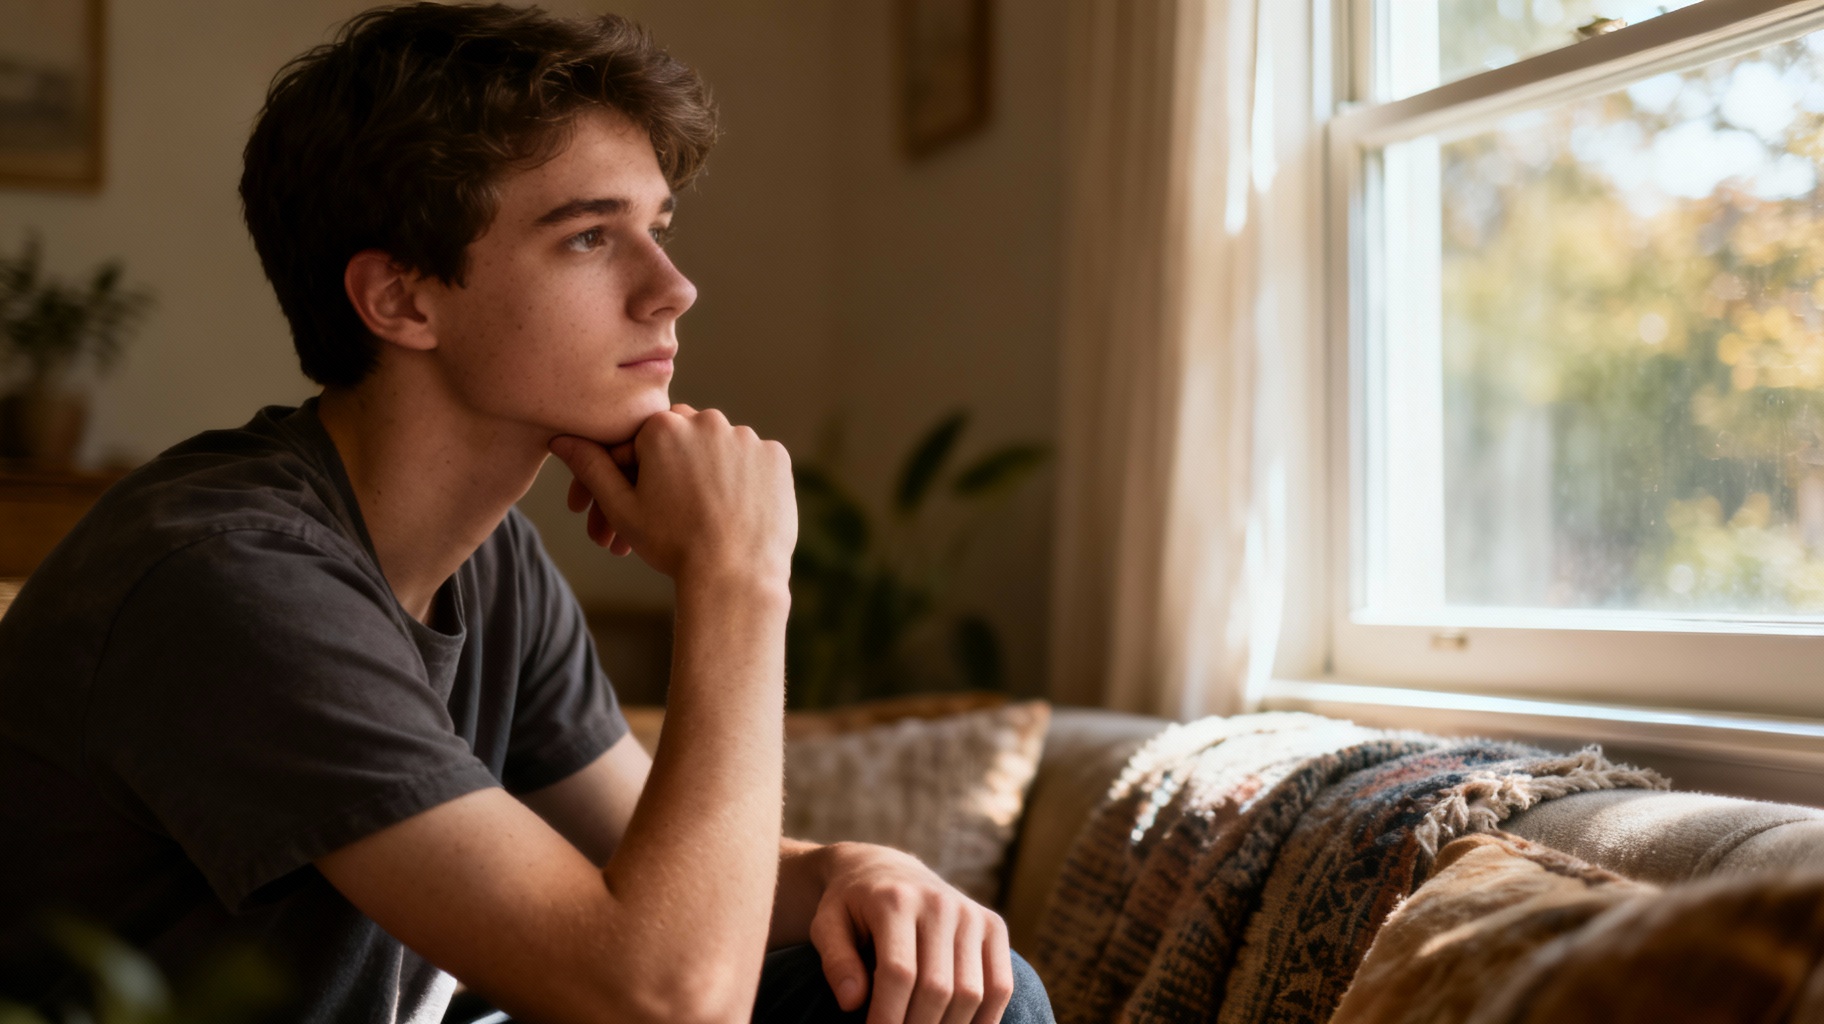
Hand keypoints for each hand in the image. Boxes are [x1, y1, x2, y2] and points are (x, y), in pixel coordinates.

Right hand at [549, 404, 795, 588]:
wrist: (734, 576)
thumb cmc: (672, 544)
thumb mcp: (623, 508)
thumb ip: (592, 467)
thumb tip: (560, 439)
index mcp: (663, 426)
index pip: (642, 441)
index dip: (634, 474)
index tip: (637, 505)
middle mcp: (707, 421)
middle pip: (683, 440)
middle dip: (673, 470)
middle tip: (671, 513)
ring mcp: (746, 437)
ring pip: (720, 449)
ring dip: (709, 472)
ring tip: (703, 516)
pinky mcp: (776, 457)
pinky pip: (753, 461)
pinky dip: (744, 480)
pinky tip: (735, 510)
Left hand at [808, 844, 1013, 1023]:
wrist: (885, 869)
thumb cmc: (851, 907)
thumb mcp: (826, 925)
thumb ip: (835, 961)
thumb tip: (852, 1002)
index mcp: (896, 900)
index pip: (898, 973)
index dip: (887, 1017)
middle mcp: (940, 903)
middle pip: (937, 988)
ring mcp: (971, 914)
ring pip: (971, 993)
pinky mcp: (992, 926)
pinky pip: (1000, 985)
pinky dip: (985, 1020)